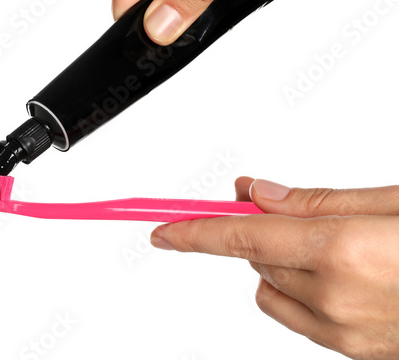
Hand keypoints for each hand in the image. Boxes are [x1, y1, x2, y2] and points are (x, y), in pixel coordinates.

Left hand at [150, 177, 398, 358]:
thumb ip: (314, 200)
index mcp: (342, 251)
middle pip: (255, 259)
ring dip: (279, 262)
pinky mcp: (355, 351)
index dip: (194, 231)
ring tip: (328, 244)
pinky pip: (298, 314)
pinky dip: (299, 288)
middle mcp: (335, 299)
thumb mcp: (392, 200)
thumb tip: (257, 194)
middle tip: (276, 207)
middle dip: (258, 231)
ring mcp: (345, 334)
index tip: (161, 228)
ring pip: (272, 290)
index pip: (240, 237)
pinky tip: (337, 272)